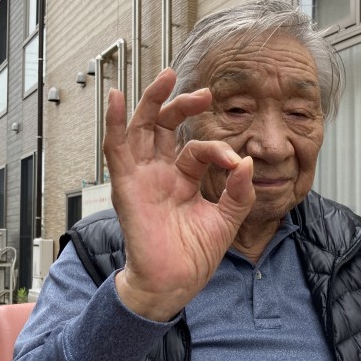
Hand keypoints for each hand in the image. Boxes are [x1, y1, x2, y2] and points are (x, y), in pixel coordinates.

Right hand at [104, 68, 254, 320]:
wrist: (175, 283)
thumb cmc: (194, 256)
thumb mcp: (226, 219)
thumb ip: (238, 191)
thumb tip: (247, 163)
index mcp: (183, 180)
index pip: (198, 149)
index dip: (219, 150)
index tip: (236, 162)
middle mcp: (160, 174)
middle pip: (165, 127)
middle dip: (182, 105)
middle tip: (204, 93)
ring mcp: (142, 177)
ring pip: (140, 129)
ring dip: (151, 102)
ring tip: (165, 77)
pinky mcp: (126, 185)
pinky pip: (116, 149)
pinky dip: (113, 122)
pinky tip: (115, 97)